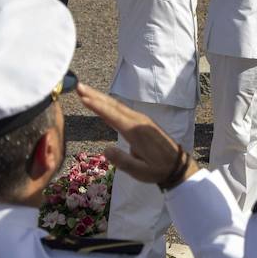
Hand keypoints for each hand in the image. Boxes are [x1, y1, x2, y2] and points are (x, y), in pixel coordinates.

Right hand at [77, 83, 199, 185]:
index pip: (113, 116)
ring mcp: (141, 120)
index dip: (97, 106)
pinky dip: (109, 104)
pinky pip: (122, 110)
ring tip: (85, 91)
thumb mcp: (140, 171)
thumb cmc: (158, 170)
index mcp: (136, 132)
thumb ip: (123, 161)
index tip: (83, 97)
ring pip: (117, 106)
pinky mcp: (141, 121)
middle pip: (113, 105)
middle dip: (95, 95)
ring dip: (100, 97)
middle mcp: (138, 121)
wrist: (178, 165)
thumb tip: (105, 150)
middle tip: (79, 86)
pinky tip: (101, 102)